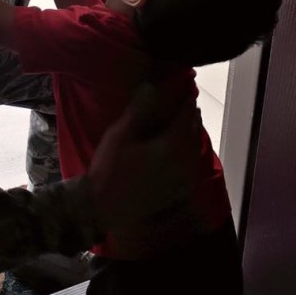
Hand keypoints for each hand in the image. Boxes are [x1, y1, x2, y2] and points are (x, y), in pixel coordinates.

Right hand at [86, 83, 200, 237]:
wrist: (102, 208)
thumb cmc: (109, 169)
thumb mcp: (119, 135)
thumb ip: (137, 111)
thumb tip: (150, 86)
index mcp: (169, 147)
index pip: (185, 120)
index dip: (188, 104)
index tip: (190, 92)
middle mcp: (180, 163)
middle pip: (192, 136)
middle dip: (192, 119)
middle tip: (191, 106)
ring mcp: (178, 180)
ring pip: (192, 153)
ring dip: (193, 137)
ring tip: (190, 125)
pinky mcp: (174, 192)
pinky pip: (189, 170)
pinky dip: (189, 156)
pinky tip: (185, 155)